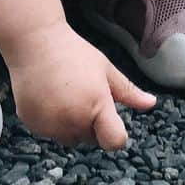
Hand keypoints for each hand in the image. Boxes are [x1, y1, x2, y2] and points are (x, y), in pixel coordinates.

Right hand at [7, 21, 155, 150]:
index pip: (114, 141)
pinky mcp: (32, 125)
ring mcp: (50, 125)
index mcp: (96, 106)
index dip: (116, 135)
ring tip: (65, 96)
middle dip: (91, 124)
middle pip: (91, 139)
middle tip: (83, 95)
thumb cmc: (74, 53)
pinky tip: (49, 98)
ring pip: (70, 139)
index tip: (111, 121)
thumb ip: (128, 91)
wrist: (34, 43)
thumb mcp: (105, 69)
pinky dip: (51, 123)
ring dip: (71, 127)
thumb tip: (151, 103)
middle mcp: (73, 120)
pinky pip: (49, 134)